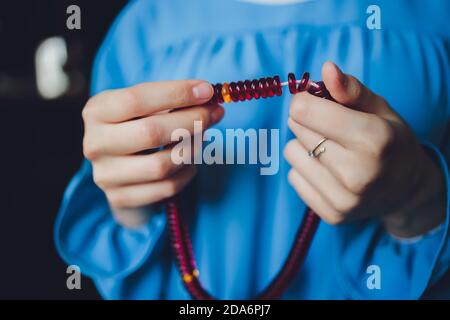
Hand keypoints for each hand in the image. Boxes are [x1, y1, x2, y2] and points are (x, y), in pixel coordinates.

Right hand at [82, 80, 223, 226]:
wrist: (119, 168)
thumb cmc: (136, 127)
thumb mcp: (145, 108)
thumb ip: (171, 101)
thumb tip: (208, 97)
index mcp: (97, 112)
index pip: (136, 99)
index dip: (176, 93)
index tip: (207, 90)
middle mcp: (95, 144)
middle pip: (150, 133)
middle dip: (191, 121)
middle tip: (215, 113)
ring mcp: (105, 175)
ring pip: (161, 165)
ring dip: (192, 149)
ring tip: (204, 138)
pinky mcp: (120, 198)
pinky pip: (166, 188)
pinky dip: (187, 174)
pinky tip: (191, 162)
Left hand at [284, 62, 445, 236]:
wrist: (406, 190)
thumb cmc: (391, 141)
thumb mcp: (379, 108)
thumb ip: (350, 89)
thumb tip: (326, 69)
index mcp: (374, 138)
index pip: (306, 110)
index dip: (304, 101)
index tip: (312, 101)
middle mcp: (358, 173)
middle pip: (298, 128)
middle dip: (308, 121)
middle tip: (330, 128)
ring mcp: (344, 199)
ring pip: (292, 153)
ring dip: (304, 146)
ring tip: (330, 150)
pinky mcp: (331, 215)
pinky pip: (293, 177)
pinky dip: (305, 170)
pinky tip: (328, 171)